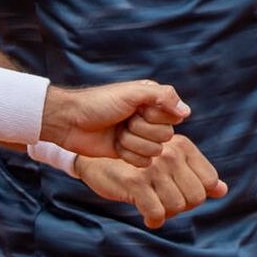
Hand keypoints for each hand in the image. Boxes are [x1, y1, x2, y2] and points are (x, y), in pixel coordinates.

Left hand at [43, 81, 188, 165]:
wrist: (70, 122)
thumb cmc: (98, 103)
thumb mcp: (131, 93)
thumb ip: (162, 96)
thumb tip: (186, 112)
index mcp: (153, 101)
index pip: (173, 117)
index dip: (154, 117)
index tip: (135, 109)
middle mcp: (150, 119)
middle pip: (166, 136)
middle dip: (140, 131)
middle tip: (123, 121)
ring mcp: (140, 137)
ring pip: (154, 152)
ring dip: (132, 143)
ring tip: (117, 132)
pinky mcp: (131, 154)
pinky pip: (143, 163)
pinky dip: (127, 155)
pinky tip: (114, 145)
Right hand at [76, 133, 227, 227]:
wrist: (95, 161)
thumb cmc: (136, 163)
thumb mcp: (168, 163)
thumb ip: (196, 175)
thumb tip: (223, 190)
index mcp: (183, 146)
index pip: (209, 181)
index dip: (197, 194)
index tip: (180, 193)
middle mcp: (170, 153)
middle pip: (196, 197)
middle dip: (183, 206)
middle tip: (165, 202)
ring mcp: (153, 167)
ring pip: (177, 207)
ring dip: (166, 213)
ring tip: (154, 205)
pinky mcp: (136, 182)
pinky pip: (156, 213)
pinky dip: (153, 220)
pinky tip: (146, 216)